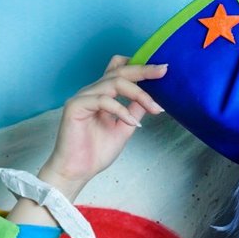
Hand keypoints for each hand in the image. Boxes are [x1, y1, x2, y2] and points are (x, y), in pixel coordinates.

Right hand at [37, 55, 167, 198]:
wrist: (77, 171)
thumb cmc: (95, 152)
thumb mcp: (124, 129)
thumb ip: (134, 111)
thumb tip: (150, 100)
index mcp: (102, 95)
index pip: (120, 71)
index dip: (139, 66)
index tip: (162, 70)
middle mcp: (92, 92)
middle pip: (119, 71)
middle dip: (143, 70)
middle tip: (163, 71)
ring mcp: (83, 97)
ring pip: (114, 83)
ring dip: (138, 94)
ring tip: (154, 108)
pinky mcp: (75, 106)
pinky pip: (103, 100)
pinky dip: (121, 110)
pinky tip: (132, 122)